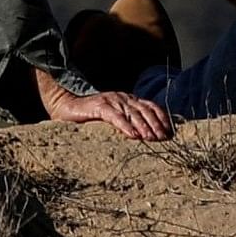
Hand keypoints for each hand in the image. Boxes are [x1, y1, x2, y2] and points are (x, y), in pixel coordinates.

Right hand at [53, 89, 171, 141]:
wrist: (65, 106)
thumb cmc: (90, 116)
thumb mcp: (113, 117)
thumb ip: (128, 121)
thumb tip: (146, 137)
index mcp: (128, 99)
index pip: (150, 105)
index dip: (161, 117)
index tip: (170, 131)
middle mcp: (122, 97)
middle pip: (144, 110)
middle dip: (156, 124)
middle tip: (163, 138)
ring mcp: (111, 100)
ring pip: (132, 114)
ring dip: (144, 127)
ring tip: (151, 139)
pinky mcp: (99, 106)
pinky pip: (115, 117)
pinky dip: (125, 126)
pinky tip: (133, 137)